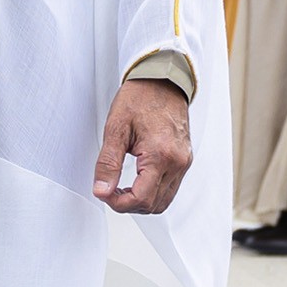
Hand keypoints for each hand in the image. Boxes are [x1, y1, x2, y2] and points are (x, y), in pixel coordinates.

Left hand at [96, 78, 193, 215]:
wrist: (162, 81)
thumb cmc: (139, 98)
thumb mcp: (116, 128)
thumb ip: (107, 163)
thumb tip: (101, 191)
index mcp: (161, 155)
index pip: (141, 199)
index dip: (119, 204)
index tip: (104, 194)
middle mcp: (178, 162)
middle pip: (153, 205)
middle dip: (128, 205)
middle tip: (109, 191)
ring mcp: (184, 162)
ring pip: (164, 201)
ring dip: (141, 201)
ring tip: (121, 188)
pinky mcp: (185, 160)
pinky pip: (170, 188)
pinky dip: (152, 192)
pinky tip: (136, 182)